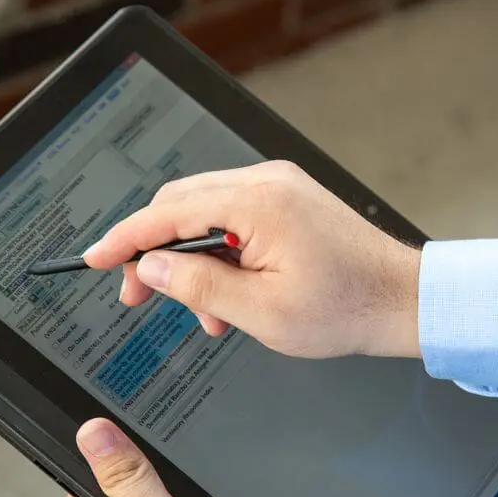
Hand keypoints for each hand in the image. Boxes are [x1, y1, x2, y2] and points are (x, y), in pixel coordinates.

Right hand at [84, 161, 421, 357]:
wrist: (402, 299)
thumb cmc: (347, 306)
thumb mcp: (260, 311)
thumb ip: (197, 284)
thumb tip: (150, 266)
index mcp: (258, 203)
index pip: (168, 212)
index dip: (125, 239)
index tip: (95, 259)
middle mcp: (267, 183)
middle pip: (182, 205)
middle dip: (155, 252)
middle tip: (140, 296)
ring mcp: (280, 188)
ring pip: (206, 213)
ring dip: (192, 261)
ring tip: (206, 314)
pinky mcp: (288, 201)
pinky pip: (234, 217)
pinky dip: (220, 253)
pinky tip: (228, 294)